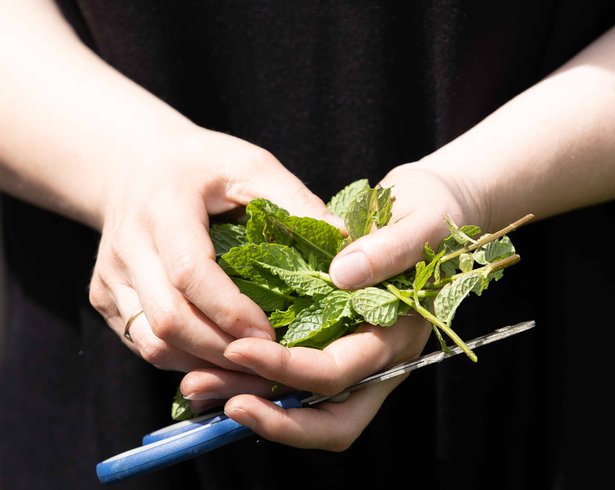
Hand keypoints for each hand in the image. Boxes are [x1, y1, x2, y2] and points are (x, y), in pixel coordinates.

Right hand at [88, 127, 338, 371]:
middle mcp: (127, 245)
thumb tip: (345, 244)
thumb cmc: (202, 165)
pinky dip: (182, 358)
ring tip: (249, 364)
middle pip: (169, 319)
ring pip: (152, 342)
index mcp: (163, 207)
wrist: (134, 165)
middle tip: (269, 360)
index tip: (271, 332)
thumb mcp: (251, 164)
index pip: (190, 272)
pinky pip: (142, 342)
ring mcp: (108, 276)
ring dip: (203, 362)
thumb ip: (294, 200)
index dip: (231, 310)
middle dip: (223, 350)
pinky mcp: (104, 297)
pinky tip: (219, 354)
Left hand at [181, 161, 483, 448]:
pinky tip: (216, 364)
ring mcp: (357, 358)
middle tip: (204, 389)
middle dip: (265, 414)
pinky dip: (258, 381)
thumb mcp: (421, 223)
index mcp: (397, 337)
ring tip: (195, 384)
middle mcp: (377, 361)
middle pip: (324, 417)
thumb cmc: (433, 214)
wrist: (432, 212)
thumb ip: (391, 250)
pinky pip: (297, 381)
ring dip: (252, 401)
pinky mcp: (336, 344)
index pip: (339, 373)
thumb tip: (343, 274)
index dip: (289, 369)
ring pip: (306, 407)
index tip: (239, 348)